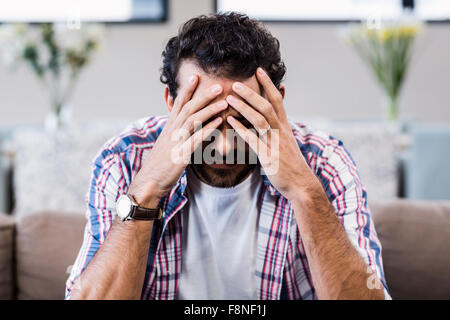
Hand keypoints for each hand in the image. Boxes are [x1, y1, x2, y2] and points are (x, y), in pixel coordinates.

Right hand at [128, 75, 226, 207]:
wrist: (149, 182)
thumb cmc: (160, 164)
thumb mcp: (166, 144)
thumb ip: (175, 133)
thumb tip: (182, 125)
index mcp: (169, 128)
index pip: (178, 104)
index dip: (187, 90)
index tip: (196, 77)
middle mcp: (171, 131)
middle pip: (188, 108)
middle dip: (203, 95)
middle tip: (219, 86)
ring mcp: (175, 142)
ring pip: (192, 120)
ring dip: (209, 110)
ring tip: (224, 102)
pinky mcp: (180, 155)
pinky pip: (195, 139)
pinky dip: (207, 130)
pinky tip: (218, 124)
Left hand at [226, 67, 319, 201]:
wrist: (301, 184)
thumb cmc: (291, 164)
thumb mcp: (287, 142)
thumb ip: (279, 128)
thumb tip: (273, 115)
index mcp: (285, 126)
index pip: (277, 100)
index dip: (268, 84)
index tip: (259, 70)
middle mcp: (281, 131)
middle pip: (267, 106)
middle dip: (252, 93)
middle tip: (236, 83)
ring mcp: (276, 143)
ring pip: (260, 120)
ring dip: (244, 107)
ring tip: (230, 98)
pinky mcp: (269, 157)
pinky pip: (253, 140)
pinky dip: (241, 129)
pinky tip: (230, 122)